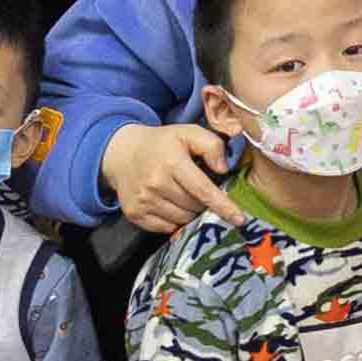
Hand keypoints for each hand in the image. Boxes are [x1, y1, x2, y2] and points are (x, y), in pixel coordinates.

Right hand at [102, 120, 245, 233]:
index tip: (240, 219)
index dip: (223, 206)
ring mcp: (144, 201)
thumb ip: (211, 145)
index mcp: (172, 163)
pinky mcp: (135, 214)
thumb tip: (223, 169)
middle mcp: (156, 184)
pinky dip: (173, 220)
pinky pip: (165, 228)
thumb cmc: (162, 143)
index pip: (203, 190)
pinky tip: (169, 204)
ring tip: (182, 194)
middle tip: (197, 188)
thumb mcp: (187, 133)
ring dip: (190, 212)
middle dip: (203, 202)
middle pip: (195, 207)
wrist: (121, 153)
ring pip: (182, 220)